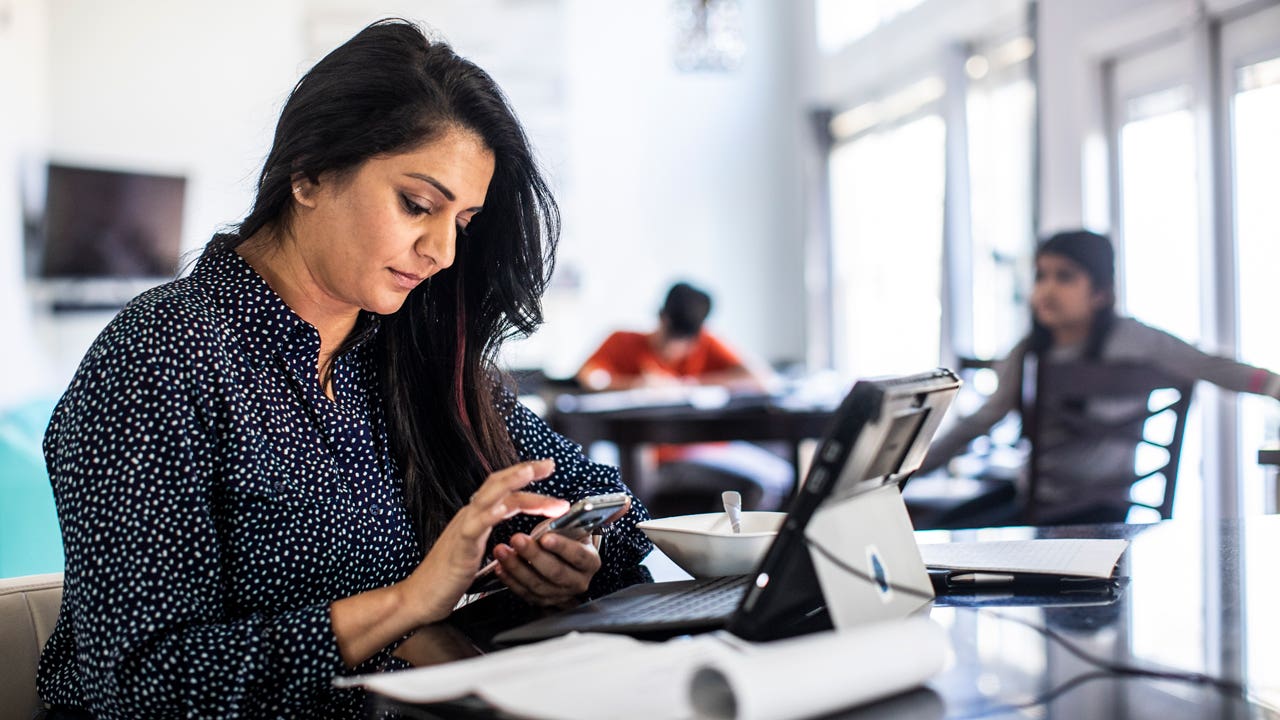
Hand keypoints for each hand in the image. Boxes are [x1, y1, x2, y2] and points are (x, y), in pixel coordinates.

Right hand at [398, 459, 566, 624]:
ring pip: (488, 498)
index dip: (523, 475)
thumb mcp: (476, 548)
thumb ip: (491, 533)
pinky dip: (489, 515)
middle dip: (525, 472)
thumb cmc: (448, 576)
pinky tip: (504, 508)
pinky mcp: (459, 547)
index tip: (547, 467)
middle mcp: (469, 516)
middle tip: (550, 464)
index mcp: (475, 516)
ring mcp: (463, 529)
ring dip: (510, 483)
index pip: (502, 488)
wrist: (420, 596)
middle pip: (498, 485)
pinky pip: (474, 527)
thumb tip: (515, 530)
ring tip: (529, 472)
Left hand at [494, 496, 631, 606]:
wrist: (563, 560)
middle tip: (516, 539)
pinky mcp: (542, 601)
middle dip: (534, 556)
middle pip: (555, 573)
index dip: (562, 548)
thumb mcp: (582, 526)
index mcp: (590, 562)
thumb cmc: (569, 538)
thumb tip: (626, 502)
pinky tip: (499, 566)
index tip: (546, 537)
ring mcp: (559, 595)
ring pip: (537, 585)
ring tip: (501, 550)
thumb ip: (602, 513)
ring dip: (517, 567)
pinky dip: (510, 580)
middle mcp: (578, 582)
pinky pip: (524, 593)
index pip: (578, 556)